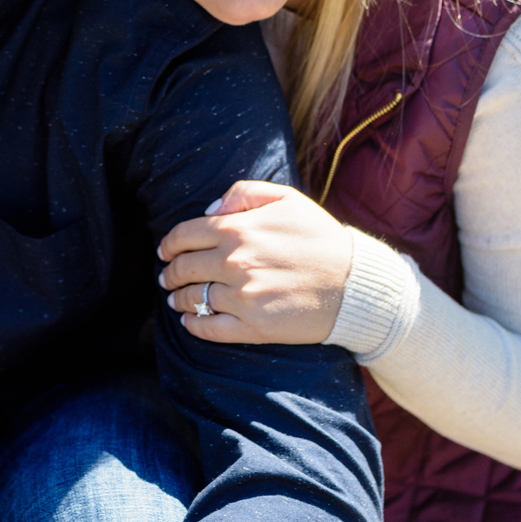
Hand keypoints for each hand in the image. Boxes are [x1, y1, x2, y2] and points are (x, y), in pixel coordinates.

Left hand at [157, 179, 355, 344]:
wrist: (355, 283)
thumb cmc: (321, 237)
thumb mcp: (288, 198)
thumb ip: (244, 193)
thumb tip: (210, 210)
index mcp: (238, 229)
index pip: (184, 236)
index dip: (169, 245)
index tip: (165, 251)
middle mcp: (235, 263)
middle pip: (182, 269)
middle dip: (170, 274)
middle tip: (167, 278)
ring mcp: (243, 297)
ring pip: (192, 300)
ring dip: (178, 300)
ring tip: (178, 300)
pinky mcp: (253, 327)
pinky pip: (208, 328)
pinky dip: (193, 325)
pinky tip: (191, 322)